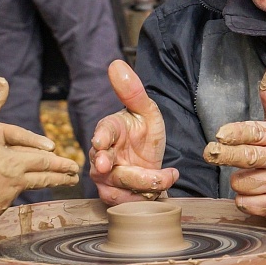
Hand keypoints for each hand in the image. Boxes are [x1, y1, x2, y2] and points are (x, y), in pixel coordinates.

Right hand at [0, 76, 78, 220]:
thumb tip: (2, 79)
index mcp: (15, 162)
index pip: (45, 163)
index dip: (61, 163)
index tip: (74, 166)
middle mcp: (14, 183)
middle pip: (43, 181)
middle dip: (60, 178)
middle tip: (73, 179)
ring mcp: (3, 200)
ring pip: (20, 192)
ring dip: (30, 187)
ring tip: (41, 185)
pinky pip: (0, 204)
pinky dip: (1, 198)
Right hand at [88, 60, 178, 204]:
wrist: (152, 161)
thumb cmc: (144, 133)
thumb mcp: (147, 111)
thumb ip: (132, 91)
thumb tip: (116, 63)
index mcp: (109, 130)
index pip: (102, 132)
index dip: (100, 138)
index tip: (100, 143)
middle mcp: (102, 155)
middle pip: (103, 164)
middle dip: (106, 166)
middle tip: (107, 165)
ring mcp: (106, 177)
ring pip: (117, 185)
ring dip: (141, 183)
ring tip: (165, 177)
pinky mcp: (114, 194)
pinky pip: (124, 201)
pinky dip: (144, 196)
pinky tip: (161, 184)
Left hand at [202, 65, 265, 218]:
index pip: (256, 132)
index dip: (235, 133)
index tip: (220, 135)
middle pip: (248, 158)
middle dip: (225, 155)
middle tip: (211, 153)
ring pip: (242, 182)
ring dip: (238, 180)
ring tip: (250, 175)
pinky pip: (246, 203)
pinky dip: (244, 199)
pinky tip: (253, 192)